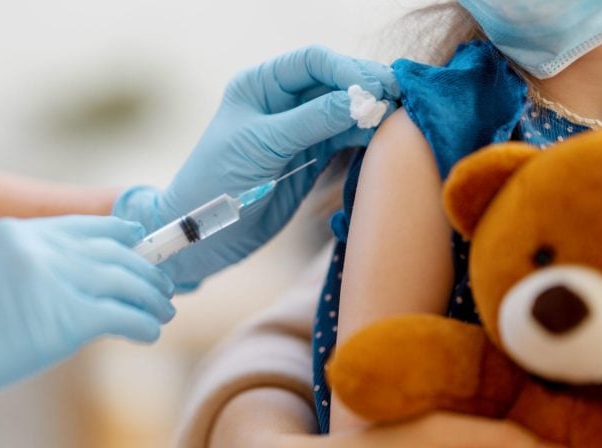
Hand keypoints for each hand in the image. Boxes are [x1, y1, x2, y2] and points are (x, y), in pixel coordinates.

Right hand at [0, 216, 174, 447]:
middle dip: (145, 269)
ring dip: (151, 298)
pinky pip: (122, 315)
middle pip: (115, 251)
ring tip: (162, 311)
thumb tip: (74, 287)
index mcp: (21, 233)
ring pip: (125, 280)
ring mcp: (56, 280)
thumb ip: (31, 269)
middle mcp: (43, 248)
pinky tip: (150, 332)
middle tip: (162, 286)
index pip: (88, 226)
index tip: (141, 246)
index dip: (123, 237)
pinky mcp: (67, 317)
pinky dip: (143, 323)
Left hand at [113, 46, 398, 289]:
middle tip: (397, 99)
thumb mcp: (261, 146)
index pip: (311, 61)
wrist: (205, 233)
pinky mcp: (310, 158)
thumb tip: (361, 100)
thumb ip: (310, 121)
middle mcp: (281, 102)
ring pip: (344, 111)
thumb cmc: (217, 182)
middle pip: (333, 82)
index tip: (372, 87)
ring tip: (396, 119)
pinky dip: (364, 137)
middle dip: (364, 87)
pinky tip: (382, 139)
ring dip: (369, 113)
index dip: (345, 68)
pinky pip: (344, 139)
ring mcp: (298, 130)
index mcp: (260, 85)